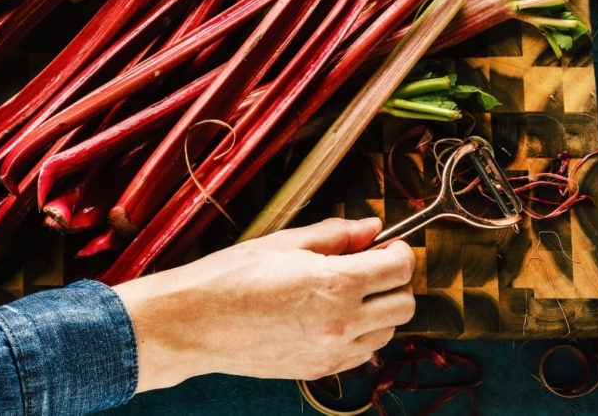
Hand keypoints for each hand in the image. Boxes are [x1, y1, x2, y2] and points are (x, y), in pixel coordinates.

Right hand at [112, 217, 415, 391]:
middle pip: (404, 304)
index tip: (388, 244)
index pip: (399, 268)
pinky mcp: (317, 370)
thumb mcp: (284, 242)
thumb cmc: (229, 278)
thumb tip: (371, 227)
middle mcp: (341, 322)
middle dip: (394, 281)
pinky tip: (333, 316)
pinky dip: (360, 334)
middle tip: (371, 265)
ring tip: (347, 292)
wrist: (192, 323)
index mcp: (336, 283)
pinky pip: (362, 353)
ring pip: (387, 332)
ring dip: (379, 310)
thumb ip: (335, 235)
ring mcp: (331, 352)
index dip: (399, 251)